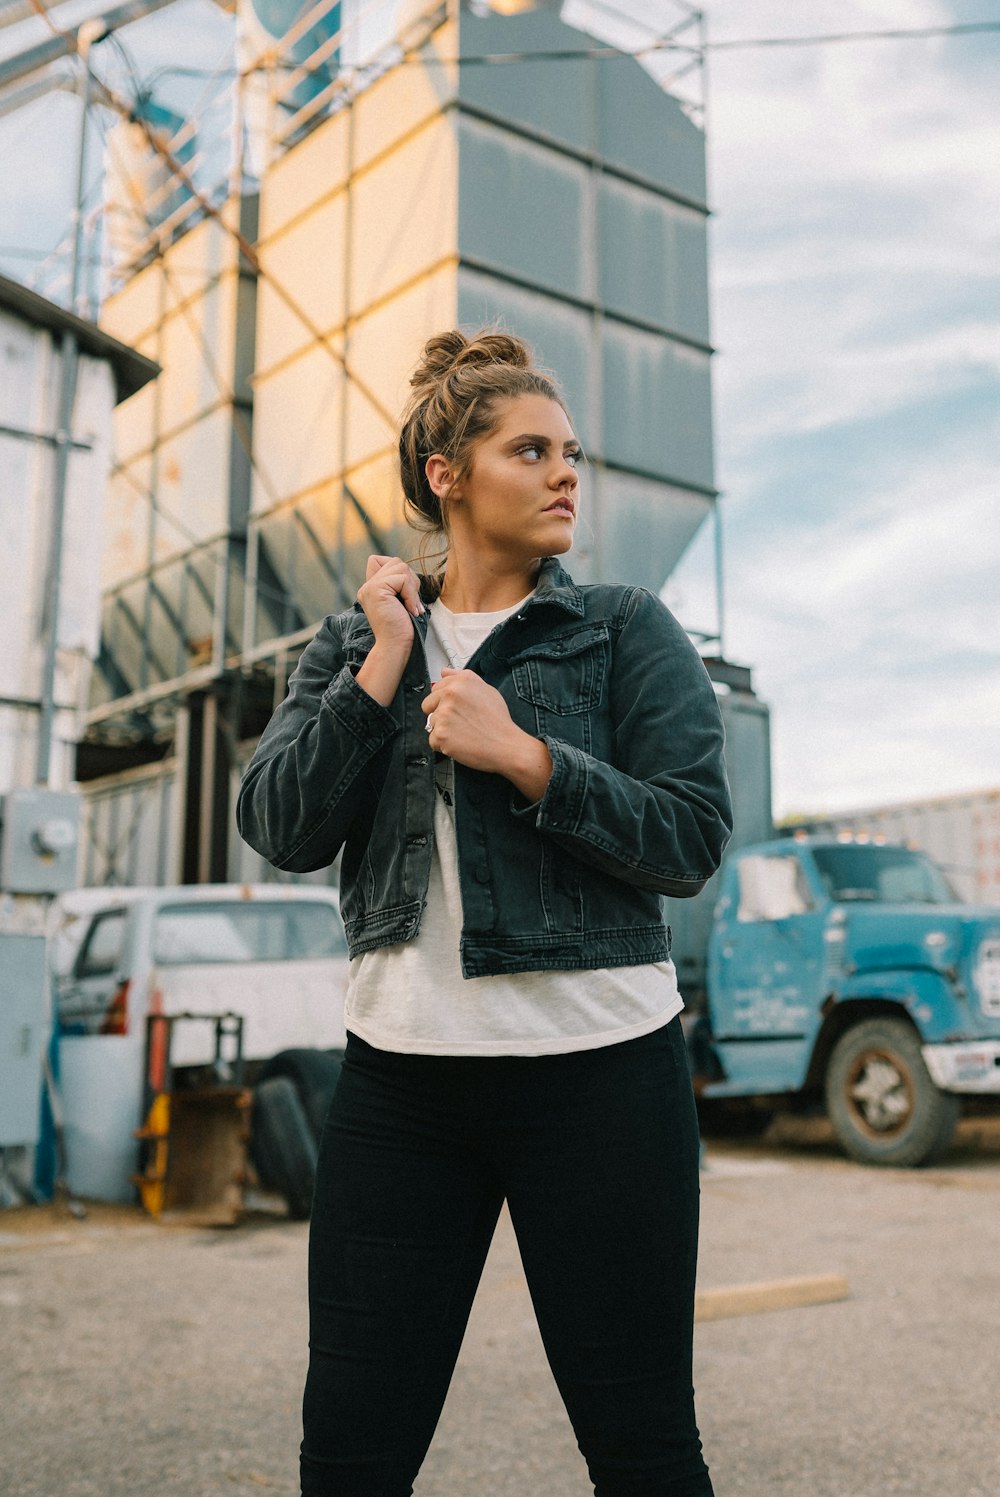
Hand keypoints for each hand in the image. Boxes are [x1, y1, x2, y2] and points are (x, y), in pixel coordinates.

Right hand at [354, 556, 423, 706]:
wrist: (395, 647)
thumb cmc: (402, 628)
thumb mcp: (400, 601)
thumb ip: (398, 584)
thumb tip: (408, 570)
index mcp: (370, 589)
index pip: (380, 560)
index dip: (398, 572)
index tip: (403, 595)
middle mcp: (367, 586)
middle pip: (395, 562)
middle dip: (409, 580)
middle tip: (409, 602)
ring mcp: (369, 587)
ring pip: (400, 567)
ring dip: (412, 587)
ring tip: (410, 606)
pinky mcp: (376, 590)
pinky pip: (402, 579)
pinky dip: (411, 594)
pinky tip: (410, 609)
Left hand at [422, 670, 552, 799]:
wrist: (505, 745)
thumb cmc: (498, 721)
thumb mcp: (487, 690)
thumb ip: (462, 677)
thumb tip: (444, 672)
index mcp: (461, 682)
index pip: (436, 688)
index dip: (445, 701)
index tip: (456, 709)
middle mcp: (450, 695)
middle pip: (428, 705)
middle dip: (439, 714)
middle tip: (460, 722)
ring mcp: (443, 714)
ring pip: (430, 723)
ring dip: (443, 730)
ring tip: (463, 732)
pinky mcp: (440, 734)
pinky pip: (433, 740)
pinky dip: (443, 745)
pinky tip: (459, 742)